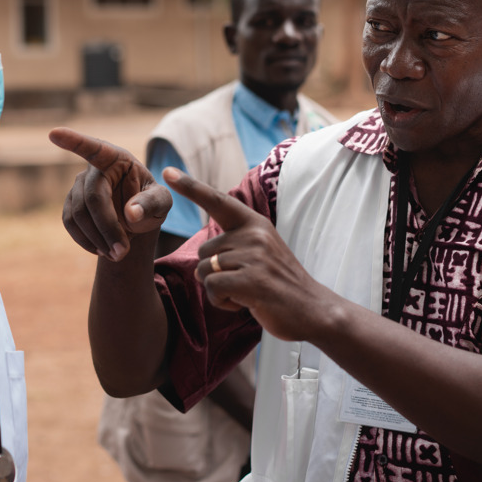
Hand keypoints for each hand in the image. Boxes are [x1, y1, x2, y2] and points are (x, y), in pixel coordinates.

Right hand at [49, 127, 172, 260]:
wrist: (136, 218)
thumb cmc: (151, 202)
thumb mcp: (162, 202)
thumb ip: (151, 203)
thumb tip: (131, 214)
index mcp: (117, 158)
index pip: (94, 148)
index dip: (74, 141)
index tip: (54, 133)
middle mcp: (93, 168)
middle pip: (92, 198)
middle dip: (106, 227)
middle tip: (123, 252)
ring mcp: (78, 186)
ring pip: (78, 214)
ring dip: (97, 238)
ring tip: (118, 254)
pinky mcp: (70, 204)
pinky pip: (70, 223)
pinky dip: (85, 240)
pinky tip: (102, 248)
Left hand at [164, 167, 334, 342]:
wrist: (314, 309)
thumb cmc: (280, 285)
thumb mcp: (261, 253)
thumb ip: (236, 245)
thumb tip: (202, 262)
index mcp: (255, 224)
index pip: (218, 201)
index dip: (191, 187)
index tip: (167, 173)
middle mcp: (254, 234)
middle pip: (204, 252)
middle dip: (215, 273)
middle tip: (245, 283)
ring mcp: (254, 256)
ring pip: (206, 271)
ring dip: (219, 290)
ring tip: (248, 293)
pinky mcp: (252, 280)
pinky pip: (213, 288)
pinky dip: (222, 301)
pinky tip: (245, 303)